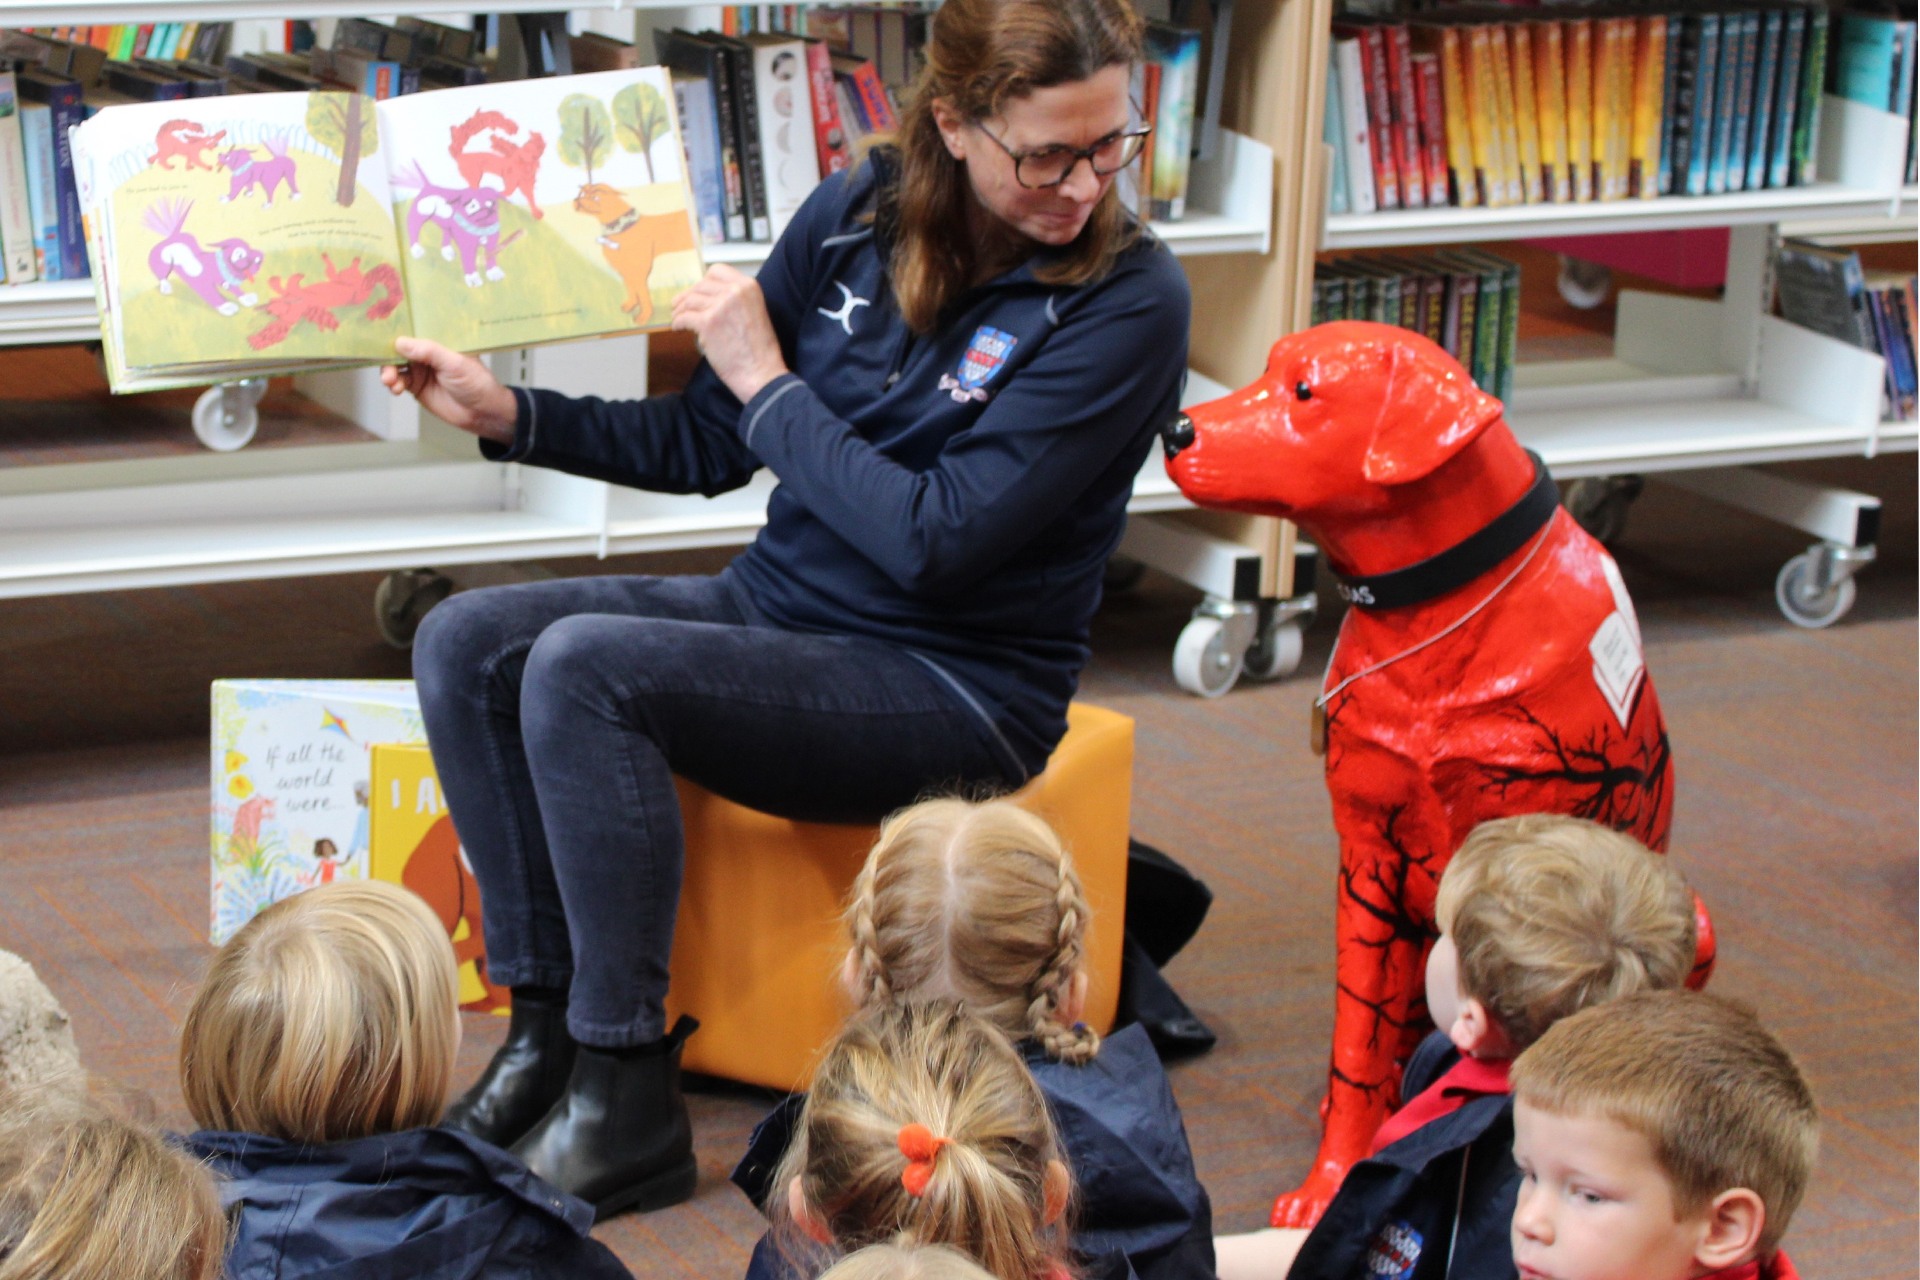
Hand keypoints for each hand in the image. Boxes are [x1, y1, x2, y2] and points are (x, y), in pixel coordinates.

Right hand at [381, 337, 518, 443]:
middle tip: (387, 365)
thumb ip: (429, 352)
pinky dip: (393, 384)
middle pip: (400, 347)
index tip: (380, 332)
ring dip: (389, 371)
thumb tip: (401, 342)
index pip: (414, 328)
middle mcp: (427, 351)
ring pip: (396, 365)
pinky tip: (396, 389)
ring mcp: (420, 368)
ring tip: (390, 381)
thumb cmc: (476, 383)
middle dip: (389, 355)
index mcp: (439, 339)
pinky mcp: (416, 385)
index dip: (398, 329)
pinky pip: (398, 381)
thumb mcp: (455, 364)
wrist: (481, 413)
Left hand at [671, 264, 789, 403]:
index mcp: (749, 286)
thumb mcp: (755, 311)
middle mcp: (735, 291)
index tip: (698, 292)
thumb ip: (736, 300)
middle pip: (701, 285)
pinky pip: (684, 317)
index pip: (717, 271)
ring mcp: (720, 306)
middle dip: (688, 296)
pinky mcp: (708, 323)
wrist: (761, 372)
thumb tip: (708, 298)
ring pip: (690, 300)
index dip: (704, 282)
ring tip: (677, 317)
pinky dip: (678, 322)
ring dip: (680, 310)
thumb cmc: (759, 350)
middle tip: (679, 306)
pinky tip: (678, 328)